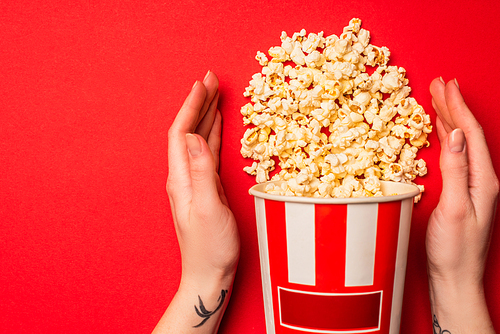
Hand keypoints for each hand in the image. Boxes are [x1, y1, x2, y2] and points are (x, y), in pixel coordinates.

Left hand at [166, 71, 239, 281]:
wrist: (209, 274)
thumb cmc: (211, 248)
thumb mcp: (209, 209)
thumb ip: (202, 171)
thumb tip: (193, 135)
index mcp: (181, 178)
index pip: (181, 133)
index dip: (191, 106)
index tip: (203, 84)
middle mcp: (184, 177)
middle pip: (188, 131)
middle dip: (199, 104)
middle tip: (212, 79)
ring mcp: (195, 182)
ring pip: (198, 140)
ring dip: (206, 115)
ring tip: (216, 95)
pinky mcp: (207, 188)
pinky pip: (207, 153)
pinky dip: (213, 135)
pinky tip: (218, 127)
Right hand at [426, 77, 497, 331]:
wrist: (455, 276)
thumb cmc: (453, 249)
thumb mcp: (453, 208)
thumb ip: (455, 170)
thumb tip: (452, 134)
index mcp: (483, 179)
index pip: (468, 133)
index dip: (456, 107)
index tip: (444, 85)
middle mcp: (481, 178)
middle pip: (466, 133)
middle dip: (452, 105)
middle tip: (439, 82)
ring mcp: (472, 184)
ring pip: (461, 141)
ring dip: (449, 117)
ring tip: (438, 97)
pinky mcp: (461, 191)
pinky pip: (454, 154)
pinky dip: (445, 135)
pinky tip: (439, 129)